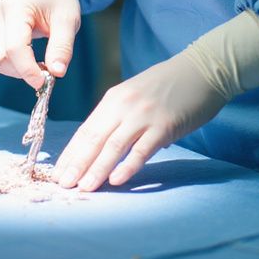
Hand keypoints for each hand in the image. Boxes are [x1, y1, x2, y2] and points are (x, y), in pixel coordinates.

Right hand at [0, 0, 80, 88]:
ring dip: (19, 69)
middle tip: (47, 72)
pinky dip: (13, 63)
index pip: (14, 48)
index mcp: (15, 4)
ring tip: (41, 61)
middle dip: (24, 72)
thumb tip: (57, 73)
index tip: (45, 82)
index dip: (28, 70)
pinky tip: (29, 54)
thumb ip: (63, 46)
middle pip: (2, 57)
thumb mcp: (69, 19)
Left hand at [52, 52, 226, 190]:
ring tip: (84, 187)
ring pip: (114, 146)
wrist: (200, 70)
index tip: (58, 172)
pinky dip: (128, 166)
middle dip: (77, 163)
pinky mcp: (164, 125)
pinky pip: (142, 149)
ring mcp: (143, 115)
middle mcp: (124, 105)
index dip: (71, 152)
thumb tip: (107, 148)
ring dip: (97, 169)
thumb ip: (120, 118)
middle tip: (63, 184)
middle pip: (95, 138)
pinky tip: (117, 180)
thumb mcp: (136, 95)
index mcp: (114, 98)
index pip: (86, 130)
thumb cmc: (168, 85)